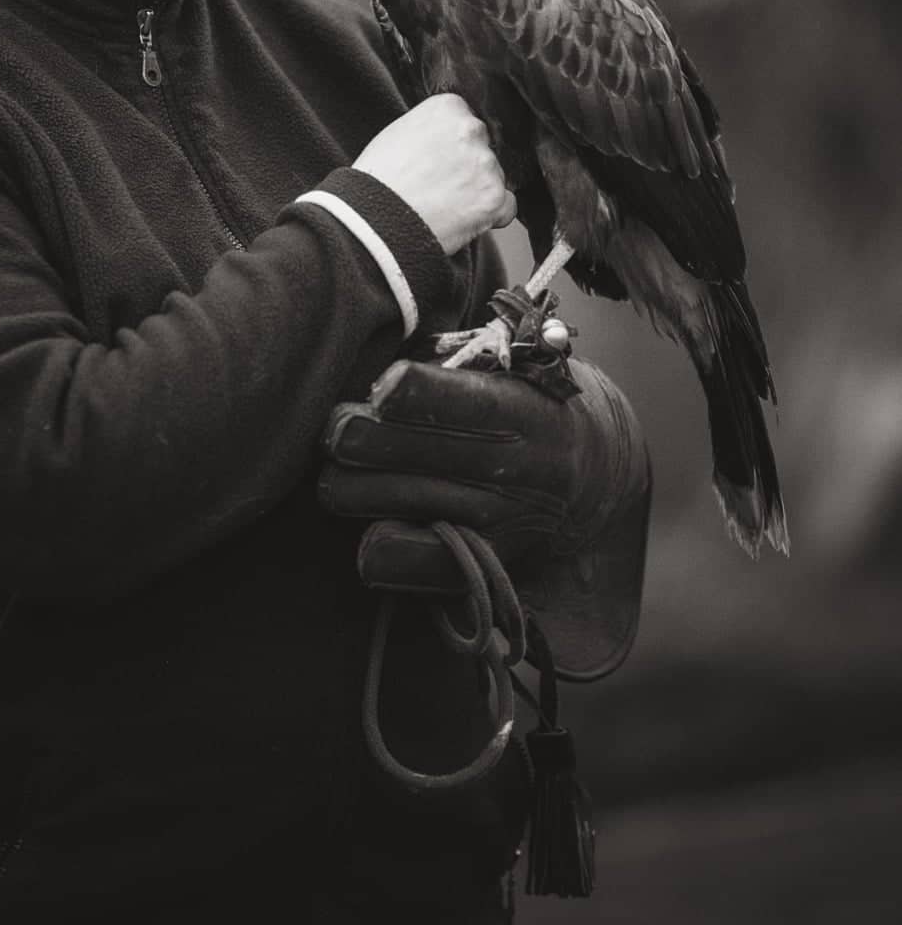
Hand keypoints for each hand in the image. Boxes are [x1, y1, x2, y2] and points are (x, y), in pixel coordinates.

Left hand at [317, 355, 651, 678]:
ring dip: (347, 485)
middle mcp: (513, 466)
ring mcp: (500, 520)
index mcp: (517, 406)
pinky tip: (369, 525)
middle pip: (406, 450)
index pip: (461, 400)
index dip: (411, 392)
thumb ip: (447, 362)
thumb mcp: (503, 367)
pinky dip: (376, 547)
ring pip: (391, 502)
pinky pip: (408, 562)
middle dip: (351, 436)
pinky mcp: (486, 566)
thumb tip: (377, 375)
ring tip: (340, 469)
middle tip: (332, 429)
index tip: (379, 388)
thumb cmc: (522, 401)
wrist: (596, 474)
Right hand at [353, 94, 515, 254]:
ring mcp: (485, 163)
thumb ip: (431, 129)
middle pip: (485, 149)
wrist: (372, 219)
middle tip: (441, 186)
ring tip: (444, 205)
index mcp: (448, 107)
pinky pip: (506, 207)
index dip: (455, 147)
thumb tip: (446, 141)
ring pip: (495, 178)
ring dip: (478, 192)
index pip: (467, 123)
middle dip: (470, 167)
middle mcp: (471, 128)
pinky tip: (461, 219)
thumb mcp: (398, 133)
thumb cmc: (377, 181)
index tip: (441, 161)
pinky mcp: (493, 197)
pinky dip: (491, 216)